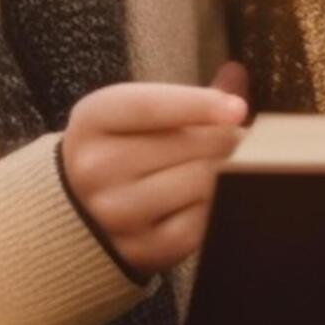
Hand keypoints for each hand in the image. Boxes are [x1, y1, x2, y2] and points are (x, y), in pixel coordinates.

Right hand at [59, 62, 250, 276]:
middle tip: (243, 140)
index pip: (149, 107)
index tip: (238, 109)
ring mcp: (114, 212)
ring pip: (198, 182)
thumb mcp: (134, 115)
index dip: (198, 105)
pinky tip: (214, 198)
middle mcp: (95, 167)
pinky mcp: (138, 249)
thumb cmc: (121, 150)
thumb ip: (183, 99)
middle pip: (185, 145)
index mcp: (92, 120)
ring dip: (226, 173)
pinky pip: (199, 225)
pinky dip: (215, 208)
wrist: (82, 211)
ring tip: (232, 166)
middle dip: (226, 139)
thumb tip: (236, 75)